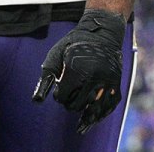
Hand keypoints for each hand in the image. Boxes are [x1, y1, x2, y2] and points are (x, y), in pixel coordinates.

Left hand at [32, 9, 125, 133]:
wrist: (102, 33)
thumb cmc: (74, 45)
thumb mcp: (55, 56)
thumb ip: (45, 78)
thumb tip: (36, 101)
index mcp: (78, 70)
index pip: (62, 98)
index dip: (59, 94)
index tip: (60, 86)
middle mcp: (95, 77)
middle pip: (77, 105)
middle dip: (70, 103)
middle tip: (71, 93)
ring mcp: (108, 81)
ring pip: (94, 110)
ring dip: (84, 114)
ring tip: (79, 120)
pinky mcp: (117, 84)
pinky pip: (109, 107)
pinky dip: (100, 114)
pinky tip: (92, 118)